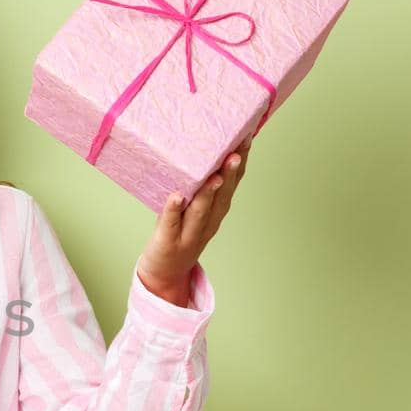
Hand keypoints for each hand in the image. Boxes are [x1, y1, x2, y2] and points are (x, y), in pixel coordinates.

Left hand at [135, 138, 251, 305]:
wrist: (164, 273)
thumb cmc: (179, 234)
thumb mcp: (195, 209)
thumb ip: (199, 185)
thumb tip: (200, 149)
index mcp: (217, 211)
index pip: (232, 183)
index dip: (240, 162)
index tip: (246, 137)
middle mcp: (208, 222)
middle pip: (222, 196)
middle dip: (230, 174)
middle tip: (236, 152)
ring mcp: (190, 233)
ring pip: (202, 211)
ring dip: (209, 193)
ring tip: (214, 175)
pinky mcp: (169, 241)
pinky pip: (172, 223)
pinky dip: (174, 210)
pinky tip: (176, 196)